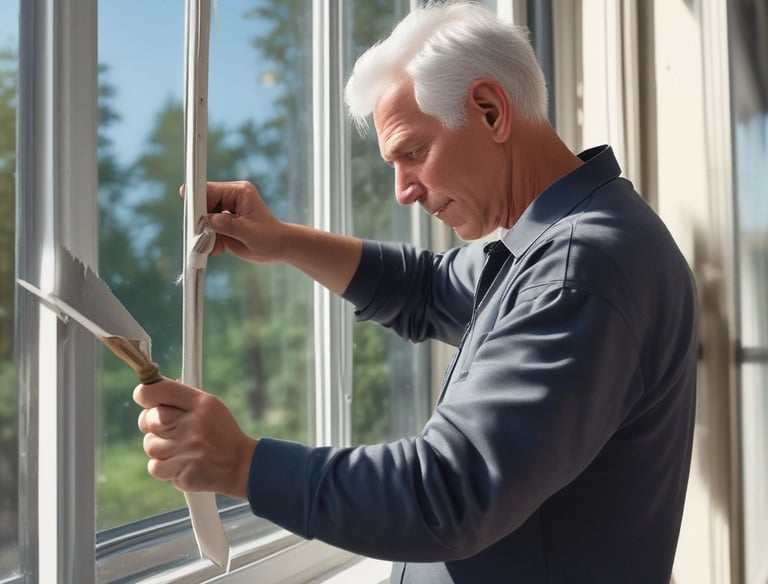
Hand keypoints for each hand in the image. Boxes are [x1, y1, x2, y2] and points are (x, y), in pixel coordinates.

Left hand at [134, 377, 257, 499]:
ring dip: (159, 447)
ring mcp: (186, 450)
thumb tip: (150, 391)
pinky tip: (179, 462)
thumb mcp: (210, 406)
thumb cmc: (221, 432)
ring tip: (178, 447)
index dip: (144, 393)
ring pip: (149, 444)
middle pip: (148, 419)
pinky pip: (154, 467)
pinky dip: (162, 466)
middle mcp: (193, 425)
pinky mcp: (181, 473)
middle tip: (165, 426)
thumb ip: (181, 398)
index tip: (144, 396)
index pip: (159, 390)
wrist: (240, 465)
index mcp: (201, 404)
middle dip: (150, 422)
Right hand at [204, 180, 286, 263]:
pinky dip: (210, 240)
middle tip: (202, 235)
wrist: (279, 248)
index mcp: (239, 192)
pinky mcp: (224, 223)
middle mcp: (231, 197)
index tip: (191, 214)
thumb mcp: (248, 232)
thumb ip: (226, 225)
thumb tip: (207, 220)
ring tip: (216, 245)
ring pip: (203, 218)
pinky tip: (218, 248)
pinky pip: (208, 229)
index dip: (198, 201)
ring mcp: (226, 210)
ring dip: (205, 233)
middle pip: (203, 203)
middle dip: (201, 221)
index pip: (210, 190)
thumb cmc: (270, 237)